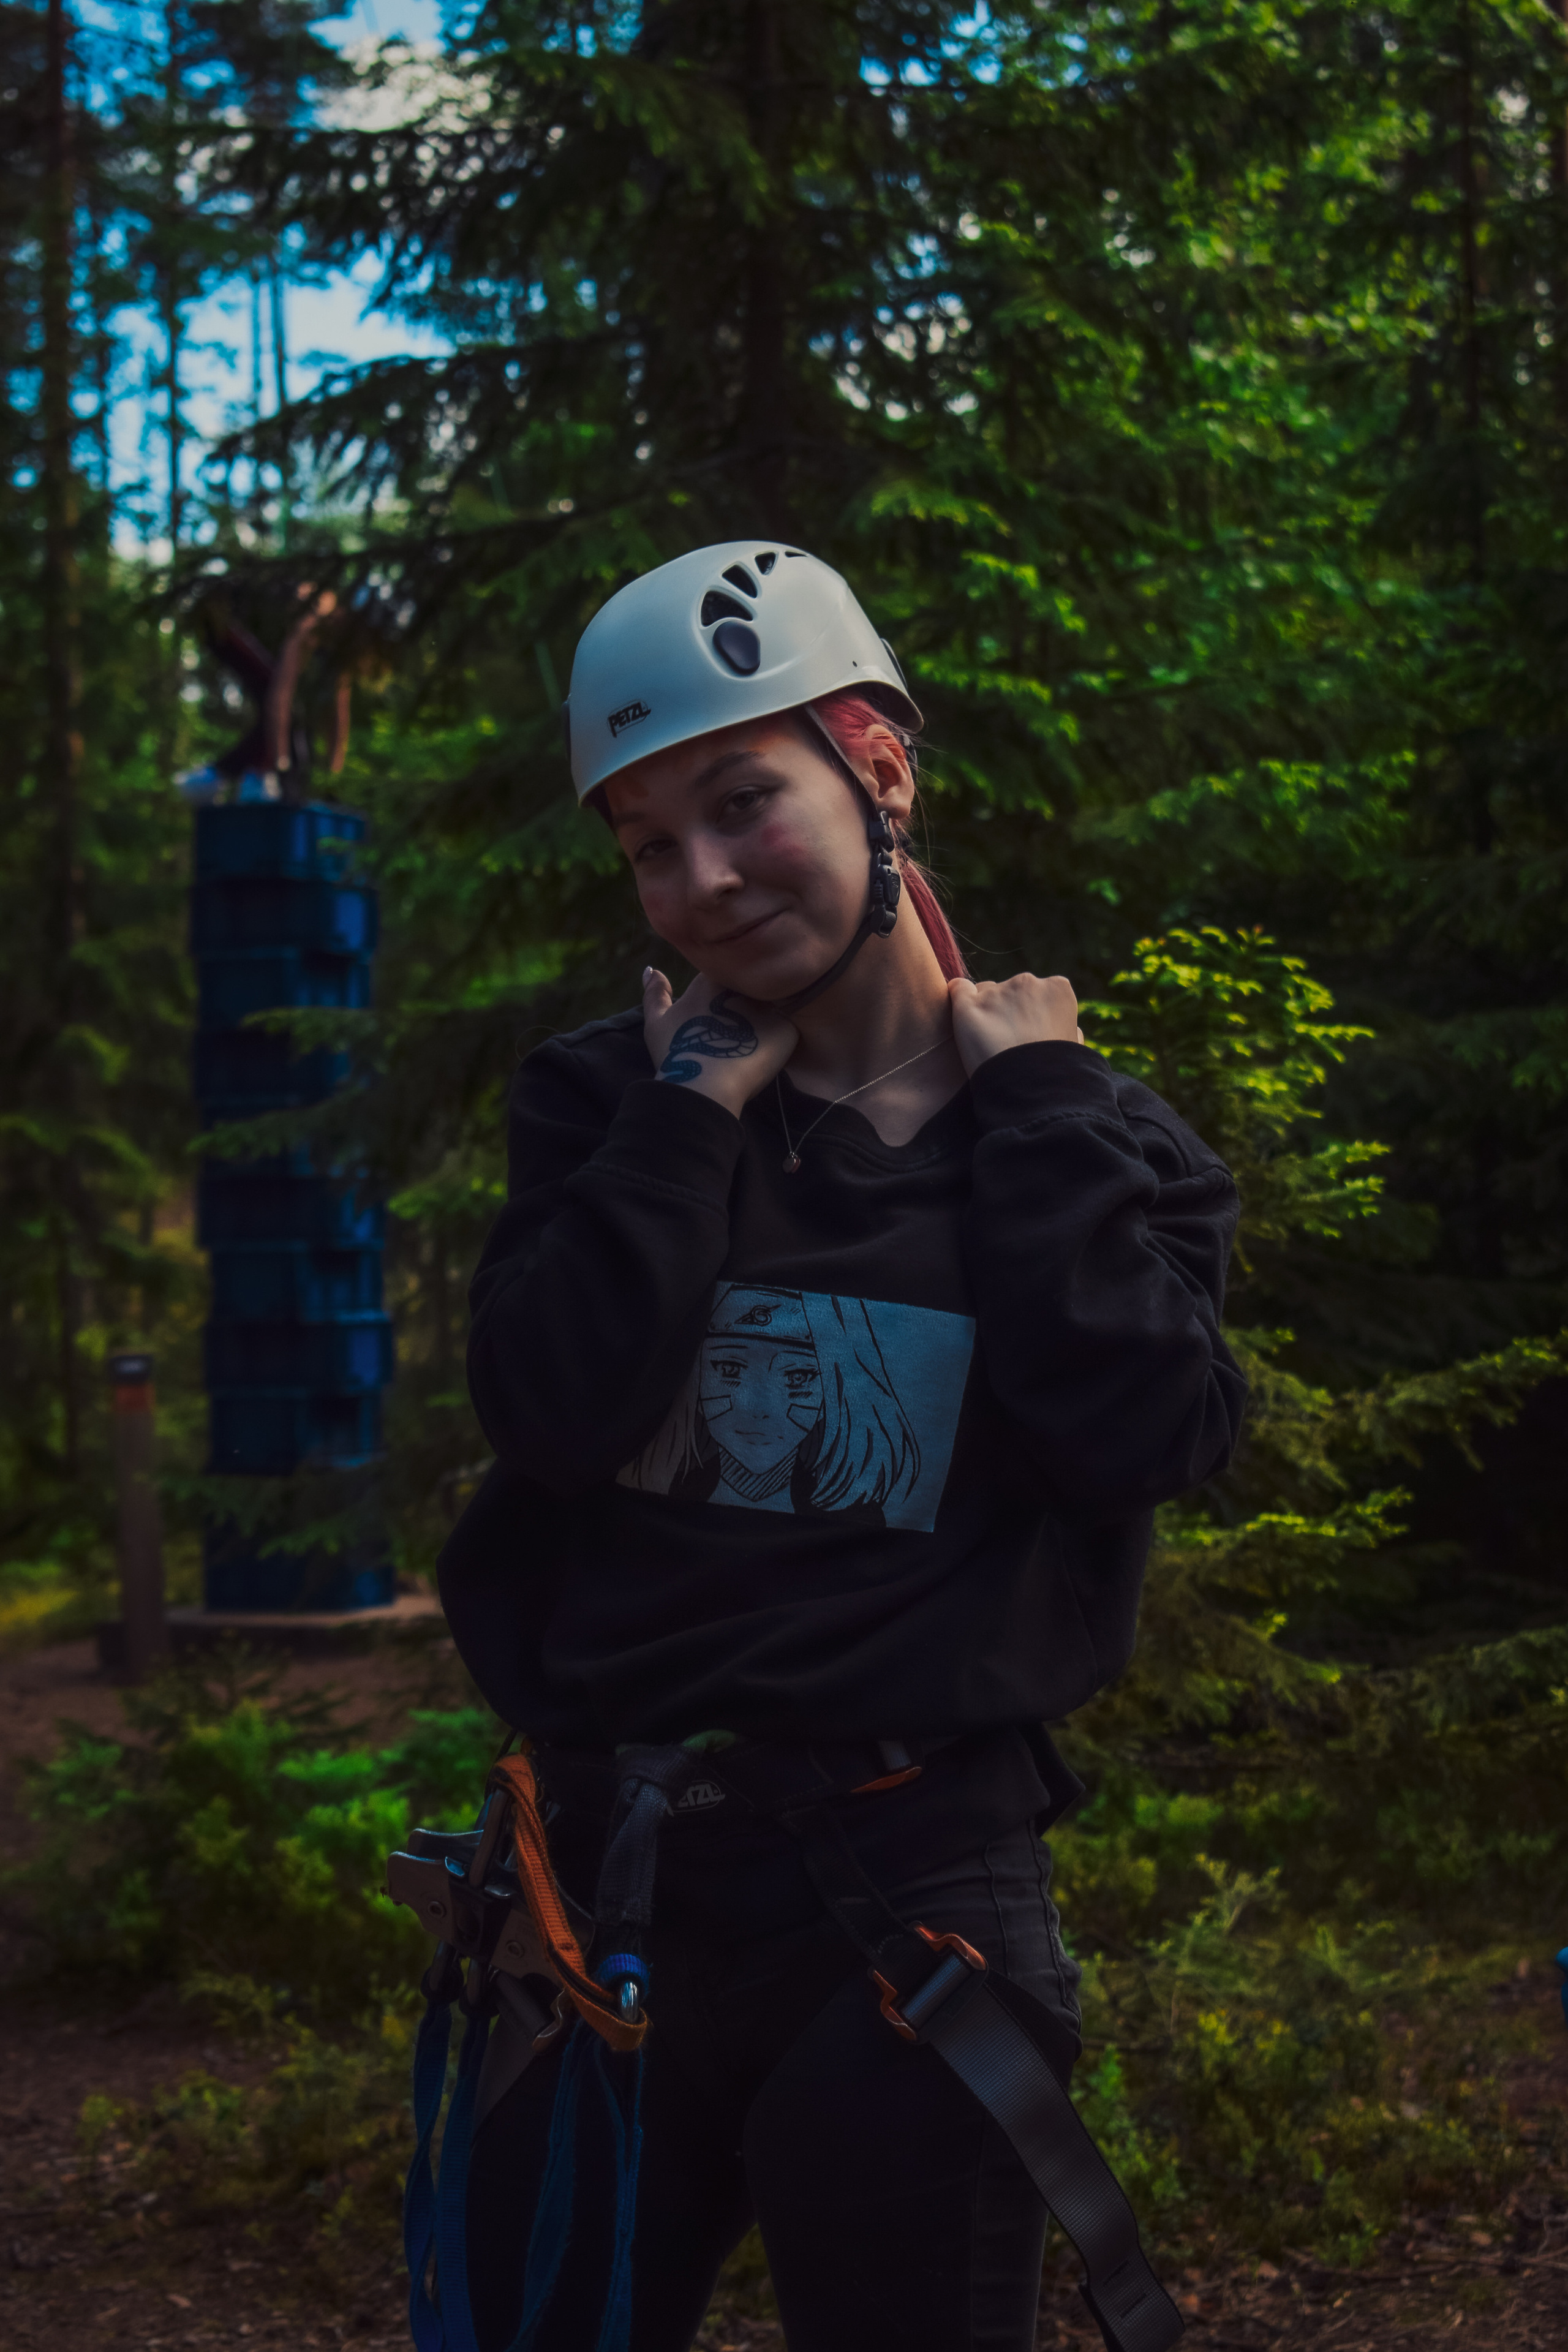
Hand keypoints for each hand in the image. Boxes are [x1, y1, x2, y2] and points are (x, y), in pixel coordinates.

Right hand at [643, 967, 797, 1113]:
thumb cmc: (675, 1052)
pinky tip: (764, 1056)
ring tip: (751, 1044)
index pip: (726, 975)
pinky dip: (780, 1041)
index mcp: (713, 977)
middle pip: (751, 988)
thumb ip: (654, 992)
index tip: (715, 1018)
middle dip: (747, 1004)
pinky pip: (788, 1029)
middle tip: (733, 1033)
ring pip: (772, 1006)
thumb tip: (651, 970)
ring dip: (766, 1020)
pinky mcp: (787, 1028)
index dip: (721, 998)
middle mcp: (743, 984)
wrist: (703, 1086)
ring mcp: (767, 1005)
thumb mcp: (657, 1021)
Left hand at [947, 973, 1083, 1075]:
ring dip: (983, 1011)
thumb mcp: (1075, 1049)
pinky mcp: (968, 1006)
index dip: (1029, 1013)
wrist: (1031, 1093)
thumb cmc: (1057, 1075)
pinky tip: (962, 1018)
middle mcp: (1028, 982)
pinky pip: (958, 989)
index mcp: (1058, 989)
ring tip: (986, 1044)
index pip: (1037, 991)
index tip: (1026, 1034)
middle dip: (1005, 1010)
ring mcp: (997, 992)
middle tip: (1005, 1043)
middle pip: (1008, 989)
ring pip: (983, 993)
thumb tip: (1071, 1030)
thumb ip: (1069, 1030)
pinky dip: (958, 998)